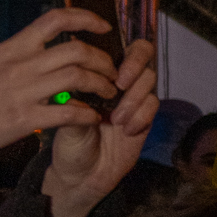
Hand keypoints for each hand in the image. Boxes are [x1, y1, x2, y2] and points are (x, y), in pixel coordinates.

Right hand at [0, 4, 153, 180]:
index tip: (104, 27)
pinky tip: (92, 118)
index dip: (86, 18)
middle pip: (75, 50)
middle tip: (111, 73)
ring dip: (100, 85)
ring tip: (107, 94)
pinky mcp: (23, 119)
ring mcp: (21, 91)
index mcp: (13, 47)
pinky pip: (66, 112)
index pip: (56, 19)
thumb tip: (48, 50)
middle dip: (103, 60)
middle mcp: (19, 64)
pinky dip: (87, 115)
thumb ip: (21, 56)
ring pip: (76, 77)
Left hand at [40, 34, 157, 216]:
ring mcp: (133, 97)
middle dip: (134, 62)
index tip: (103, 59)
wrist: (80, 175)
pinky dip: (140, 115)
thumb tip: (73, 74)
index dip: (113, 40)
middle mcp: (117, 80)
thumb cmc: (68, 142)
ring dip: (134, 96)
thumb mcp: (63, 116)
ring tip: (115, 117)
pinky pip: (153, 104)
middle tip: (120, 81)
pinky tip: (126, 129)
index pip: (113, 43)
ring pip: (149, 78)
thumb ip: (71, 95)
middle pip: (142, 52)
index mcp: (95, 72)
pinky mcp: (145, 117)